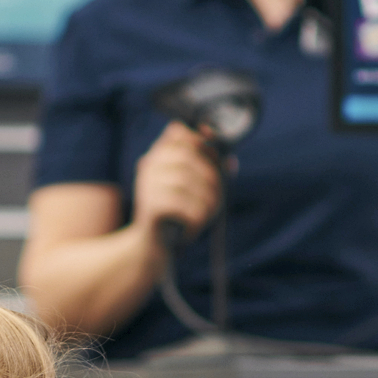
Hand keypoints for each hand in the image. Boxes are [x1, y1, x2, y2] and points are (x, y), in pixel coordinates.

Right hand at [131, 123, 221, 239]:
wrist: (152, 245)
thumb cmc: (177, 214)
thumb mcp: (194, 190)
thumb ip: (210, 173)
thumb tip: (231, 162)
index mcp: (158, 155)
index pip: (178, 132)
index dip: (202, 141)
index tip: (218, 160)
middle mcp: (149, 164)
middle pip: (188, 157)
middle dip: (212, 177)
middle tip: (217, 200)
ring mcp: (146, 184)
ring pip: (187, 182)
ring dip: (207, 202)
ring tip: (207, 217)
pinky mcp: (149, 205)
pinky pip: (182, 205)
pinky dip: (196, 218)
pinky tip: (194, 227)